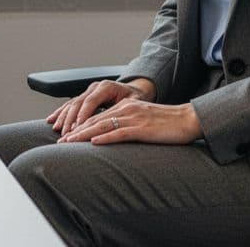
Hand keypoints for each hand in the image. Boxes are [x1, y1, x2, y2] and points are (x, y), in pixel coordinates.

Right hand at [47, 78, 154, 134]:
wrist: (136, 90)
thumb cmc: (137, 99)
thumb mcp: (134, 103)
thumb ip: (124, 110)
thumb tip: (118, 123)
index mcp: (106, 86)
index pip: (91, 101)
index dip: (83, 115)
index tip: (77, 128)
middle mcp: (95, 87)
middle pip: (78, 103)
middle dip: (70, 120)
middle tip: (66, 135)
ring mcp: (88, 92)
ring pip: (71, 104)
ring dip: (63, 118)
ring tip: (58, 132)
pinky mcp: (84, 97)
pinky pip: (69, 105)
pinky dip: (60, 113)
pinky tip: (51, 121)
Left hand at [58, 99, 201, 145]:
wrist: (189, 120)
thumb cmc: (168, 124)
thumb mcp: (143, 122)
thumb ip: (126, 126)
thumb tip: (109, 136)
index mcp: (126, 107)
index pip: (98, 117)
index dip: (81, 126)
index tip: (67, 136)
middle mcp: (127, 109)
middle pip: (96, 120)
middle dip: (76, 131)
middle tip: (60, 141)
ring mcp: (134, 118)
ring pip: (103, 126)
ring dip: (84, 135)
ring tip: (69, 143)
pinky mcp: (142, 128)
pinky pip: (120, 133)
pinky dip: (105, 138)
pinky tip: (94, 142)